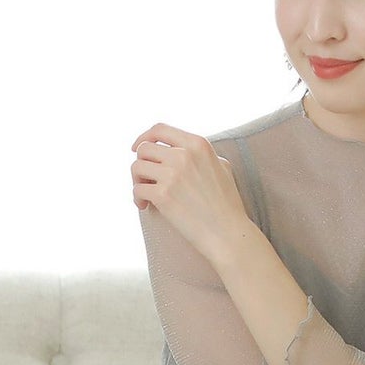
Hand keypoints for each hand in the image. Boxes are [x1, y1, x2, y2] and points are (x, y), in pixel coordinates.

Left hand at [131, 122, 250, 268]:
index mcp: (198, 145)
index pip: (160, 130)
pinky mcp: (163, 195)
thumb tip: (183, 151)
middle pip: (144, 149)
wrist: (228, 234)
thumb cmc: (227, 206)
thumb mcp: (222, 168)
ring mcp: (172, 174)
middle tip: (146, 179)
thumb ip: (202, 155)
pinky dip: (137, 198)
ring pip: (136, 167)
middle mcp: (183, 155)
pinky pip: (137, 189)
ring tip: (145, 194)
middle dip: (141, 163)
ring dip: (137, 180)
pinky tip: (145, 206)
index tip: (137, 147)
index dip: (144, 137)